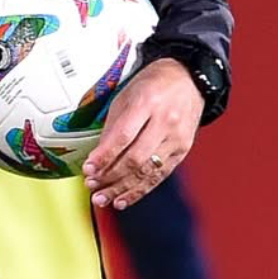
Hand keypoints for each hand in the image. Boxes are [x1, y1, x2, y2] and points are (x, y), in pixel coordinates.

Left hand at [82, 58, 203, 209]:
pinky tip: (124, 199)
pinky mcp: (183, 150)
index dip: (104, 156)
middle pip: (135, 158)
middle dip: (111, 176)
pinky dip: (140, 190)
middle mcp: (165, 121)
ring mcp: (177, 138)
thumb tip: (97, 157)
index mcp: (147, 103)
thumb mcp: (126, 96)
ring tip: (104, 198)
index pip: (123, 136)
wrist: (188, 79)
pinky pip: (160, 175)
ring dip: (122, 188)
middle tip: (92, 186)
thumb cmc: (153, 85)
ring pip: (147, 171)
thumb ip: (113, 126)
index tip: (88, 169)